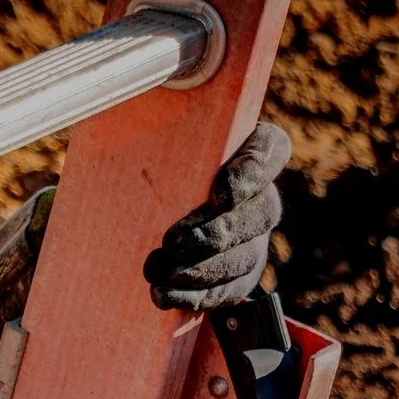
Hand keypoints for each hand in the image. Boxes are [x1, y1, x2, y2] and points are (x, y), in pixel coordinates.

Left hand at [144, 121, 289, 310]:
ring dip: (201, 269)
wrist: (145, 213)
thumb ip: (150, 119)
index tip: (221, 189)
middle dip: (217, 233)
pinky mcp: (238, 274)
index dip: (255, 169)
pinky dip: (195, 297)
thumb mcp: (149, 137)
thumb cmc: (150, 166)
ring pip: (245, 257)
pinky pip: (228, 290)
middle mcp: (260, 195)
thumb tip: (127, 102)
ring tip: (159, 271)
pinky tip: (163, 296)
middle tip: (173, 241)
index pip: (272, 148)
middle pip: (261, 213)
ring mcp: (255, 239)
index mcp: (249, 151)